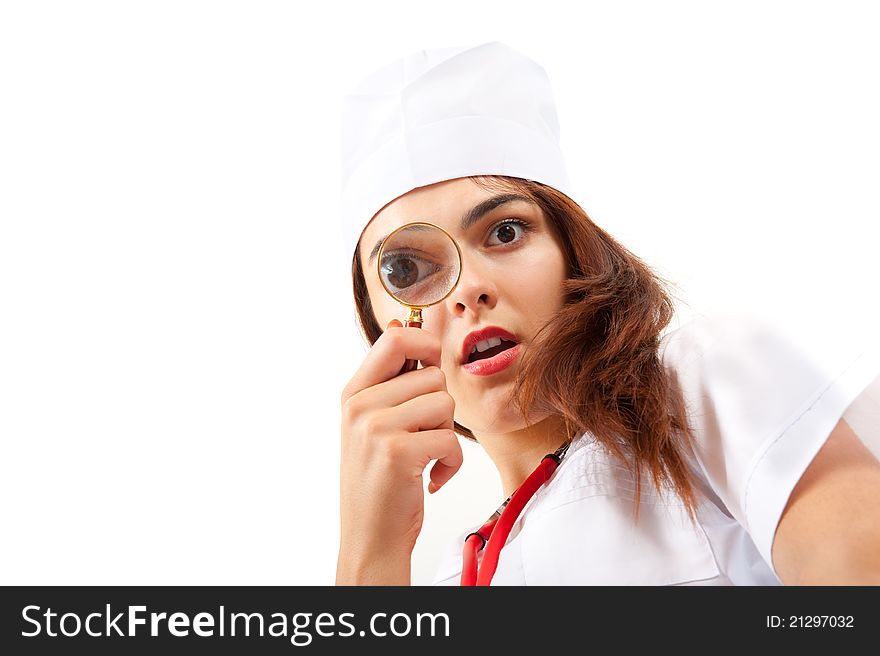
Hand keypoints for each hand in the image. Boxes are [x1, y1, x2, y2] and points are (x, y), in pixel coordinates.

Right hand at [337, 319, 462, 583]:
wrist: (370, 538)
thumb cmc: (380, 480)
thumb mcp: (373, 424)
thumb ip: (392, 378)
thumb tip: (408, 325)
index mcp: (353, 393)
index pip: (396, 338)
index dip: (426, 346)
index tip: (431, 370)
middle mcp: (360, 406)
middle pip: (433, 374)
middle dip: (441, 407)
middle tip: (422, 435)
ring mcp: (375, 429)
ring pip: (445, 404)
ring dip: (446, 435)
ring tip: (424, 456)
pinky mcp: (398, 453)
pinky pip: (451, 439)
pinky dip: (451, 463)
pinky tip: (432, 477)